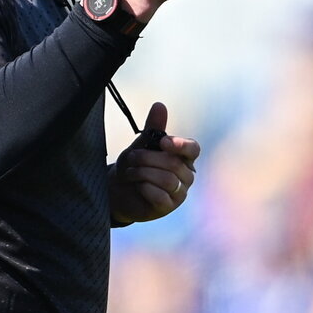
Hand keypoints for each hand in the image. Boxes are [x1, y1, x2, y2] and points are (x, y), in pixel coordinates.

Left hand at [109, 102, 199, 223]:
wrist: (119, 190)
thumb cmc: (134, 165)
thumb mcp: (142, 144)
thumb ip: (153, 127)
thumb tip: (160, 105)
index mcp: (183, 157)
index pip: (193, 149)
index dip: (180, 145)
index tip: (163, 142)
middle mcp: (186, 175)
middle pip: (174, 163)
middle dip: (147, 158)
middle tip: (131, 158)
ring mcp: (179, 192)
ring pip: (167, 179)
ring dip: (143, 173)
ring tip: (130, 172)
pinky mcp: (168, 207)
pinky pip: (161, 196)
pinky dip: (145, 188)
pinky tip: (137, 186)